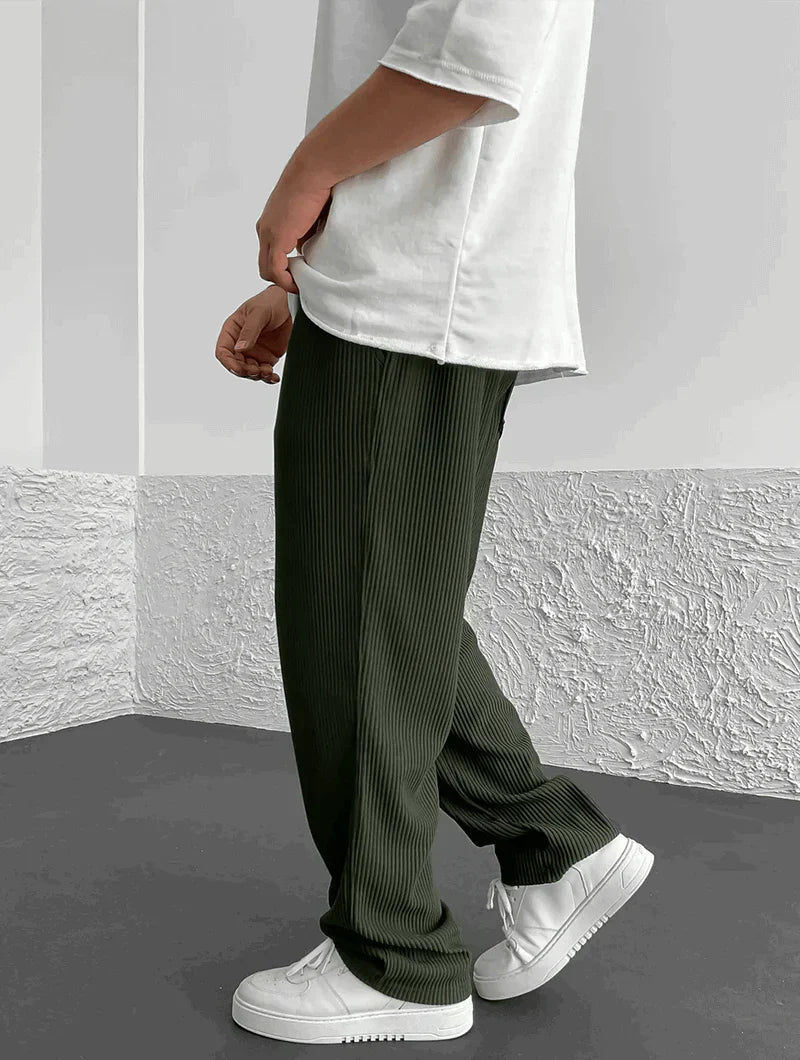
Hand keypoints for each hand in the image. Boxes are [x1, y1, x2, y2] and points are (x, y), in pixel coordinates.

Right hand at [215, 285, 292, 384]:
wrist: (292, 304)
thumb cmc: (271, 302)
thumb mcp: (259, 313)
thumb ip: (249, 331)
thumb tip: (239, 349)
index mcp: (232, 330)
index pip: (223, 351)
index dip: (228, 363)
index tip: (239, 369)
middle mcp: (240, 343)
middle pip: (236, 365)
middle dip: (245, 371)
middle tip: (257, 371)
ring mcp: (253, 351)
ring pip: (249, 372)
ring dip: (257, 376)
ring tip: (269, 372)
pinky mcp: (267, 357)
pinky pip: (264, 372)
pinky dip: (268, 378)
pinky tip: (274, 378)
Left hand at [255, 157, 332, 292]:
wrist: (314, 171)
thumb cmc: (316, 186)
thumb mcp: (309, 217)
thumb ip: (305, 235)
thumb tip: (307, 251)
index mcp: (270, 222)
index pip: (269, 254)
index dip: (283, 269)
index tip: (301, 275)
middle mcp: (264, 229)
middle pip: (264, 265)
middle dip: (281, 278)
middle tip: (301, 284)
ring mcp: (268, 234)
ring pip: (267, 270)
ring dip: (284, 282)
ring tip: (302, 286)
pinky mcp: (276, 238)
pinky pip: (275, 271)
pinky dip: (286, 281)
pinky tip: (300, 284)